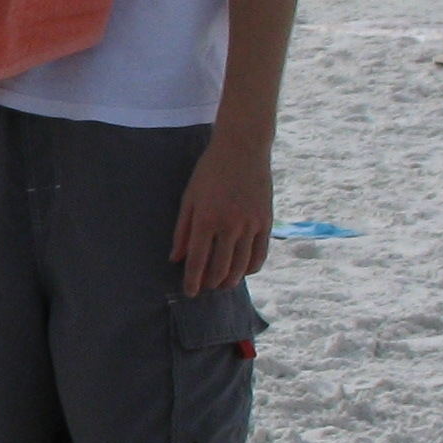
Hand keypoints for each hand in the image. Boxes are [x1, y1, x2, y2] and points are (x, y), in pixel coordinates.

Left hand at [171, 132, 271, 295]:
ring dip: (231, 280)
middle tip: (205, 288)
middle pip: (220, 268)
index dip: (192, 281)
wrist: (242, 150)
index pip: (197, 261)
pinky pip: (261, 254)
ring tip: (222, 285)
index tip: (190, 293)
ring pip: (242, 265)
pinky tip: (244, 272)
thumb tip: (176, 259)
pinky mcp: (266, 222)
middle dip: (211, 283)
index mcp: (206, 220)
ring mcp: (251, 225)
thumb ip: (181, 231)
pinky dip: (252, 268)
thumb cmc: (209, 173)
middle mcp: (229, 226)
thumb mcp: (189, 199)